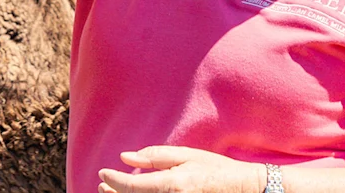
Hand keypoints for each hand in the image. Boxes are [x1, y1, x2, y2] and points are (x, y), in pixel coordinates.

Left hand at [99, 146, 264, 192]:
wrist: (242, 189)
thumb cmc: (214, 169)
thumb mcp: (185, 156)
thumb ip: (154, 156)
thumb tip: (125, 157)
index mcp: (172, 185)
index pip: (132, 186)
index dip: (113, 180)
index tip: (103, 173)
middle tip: (102, 185)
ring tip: (113, 192)